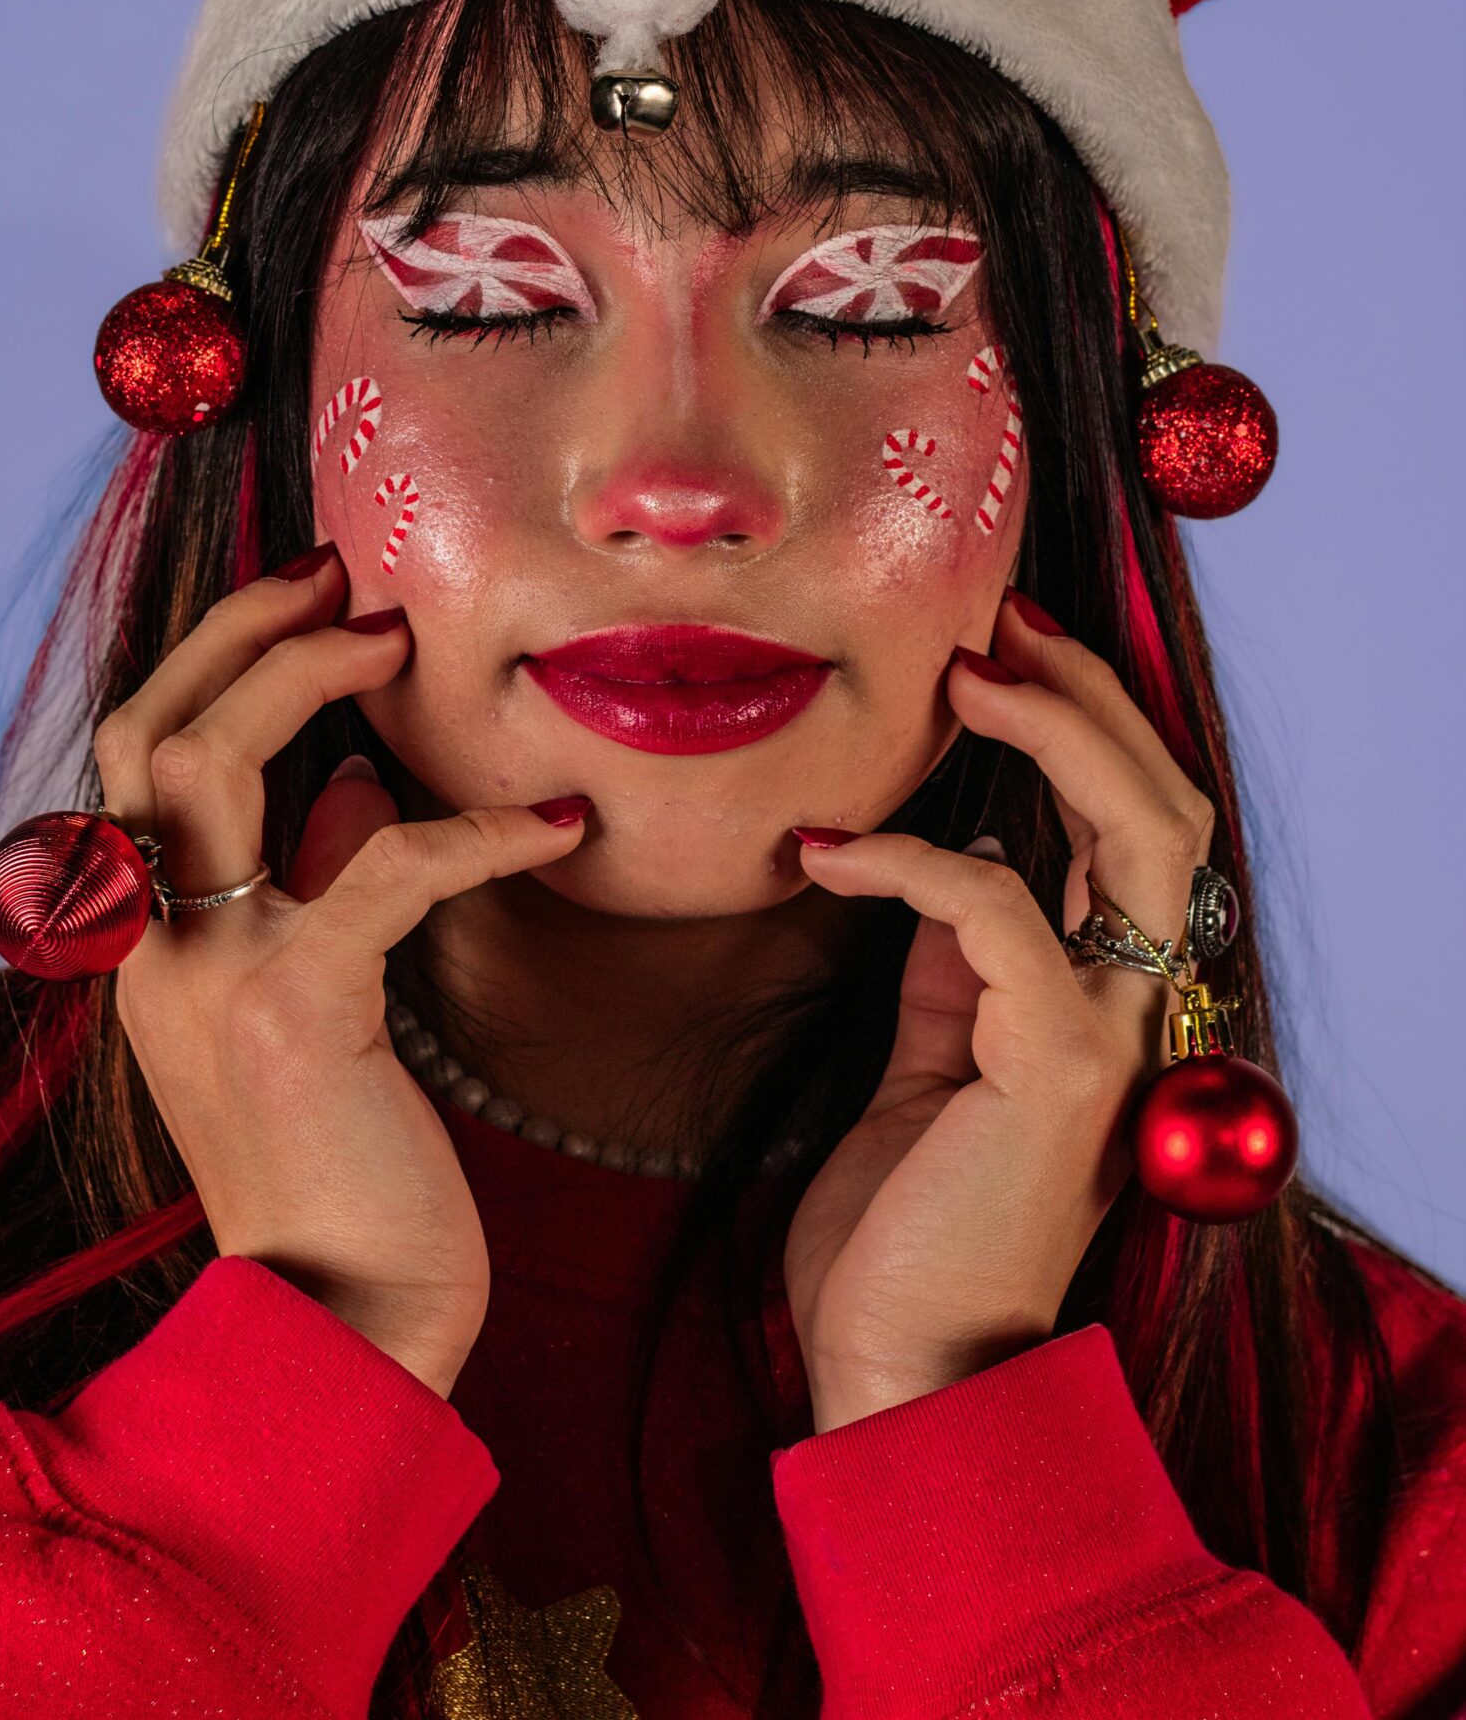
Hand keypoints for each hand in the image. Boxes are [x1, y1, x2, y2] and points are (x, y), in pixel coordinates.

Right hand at [95, 550, 589, 1398]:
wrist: (339, 1332)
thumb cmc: (344, 1177)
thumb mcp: (307, 1016)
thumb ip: (308, 898)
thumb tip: (347, 792)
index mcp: (149, 947)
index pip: (139, 759)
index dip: (217, 660)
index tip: (311, 599)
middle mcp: (152, 951)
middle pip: (145, 730)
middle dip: (239, 630)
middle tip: (343, 576)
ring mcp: (208, 978)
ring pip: (203, 762)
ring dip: (298, 676)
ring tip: (394, 640)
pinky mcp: (296, 1011)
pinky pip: (380, 866)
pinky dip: (472, 827)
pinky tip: (558, 825)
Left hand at [784, 592, 1213, 1431]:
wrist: (898, 1366)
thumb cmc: (900, 1226)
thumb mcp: (926, 1061)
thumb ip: (949, 966)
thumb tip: (930, 859)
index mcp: (1101, 1001)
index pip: (1136, 828)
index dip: (1086, 724)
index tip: (999, 649)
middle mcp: (1129, 1010)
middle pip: (1166, 806)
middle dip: (1092, 697)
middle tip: (998, 628)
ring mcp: (1106, 1038)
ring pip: (1136, 834)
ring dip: (1053, 735)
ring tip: (963, 679)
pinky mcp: (1052, 1069)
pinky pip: (999, 910)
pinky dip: (913, 858)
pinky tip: (828, 853)